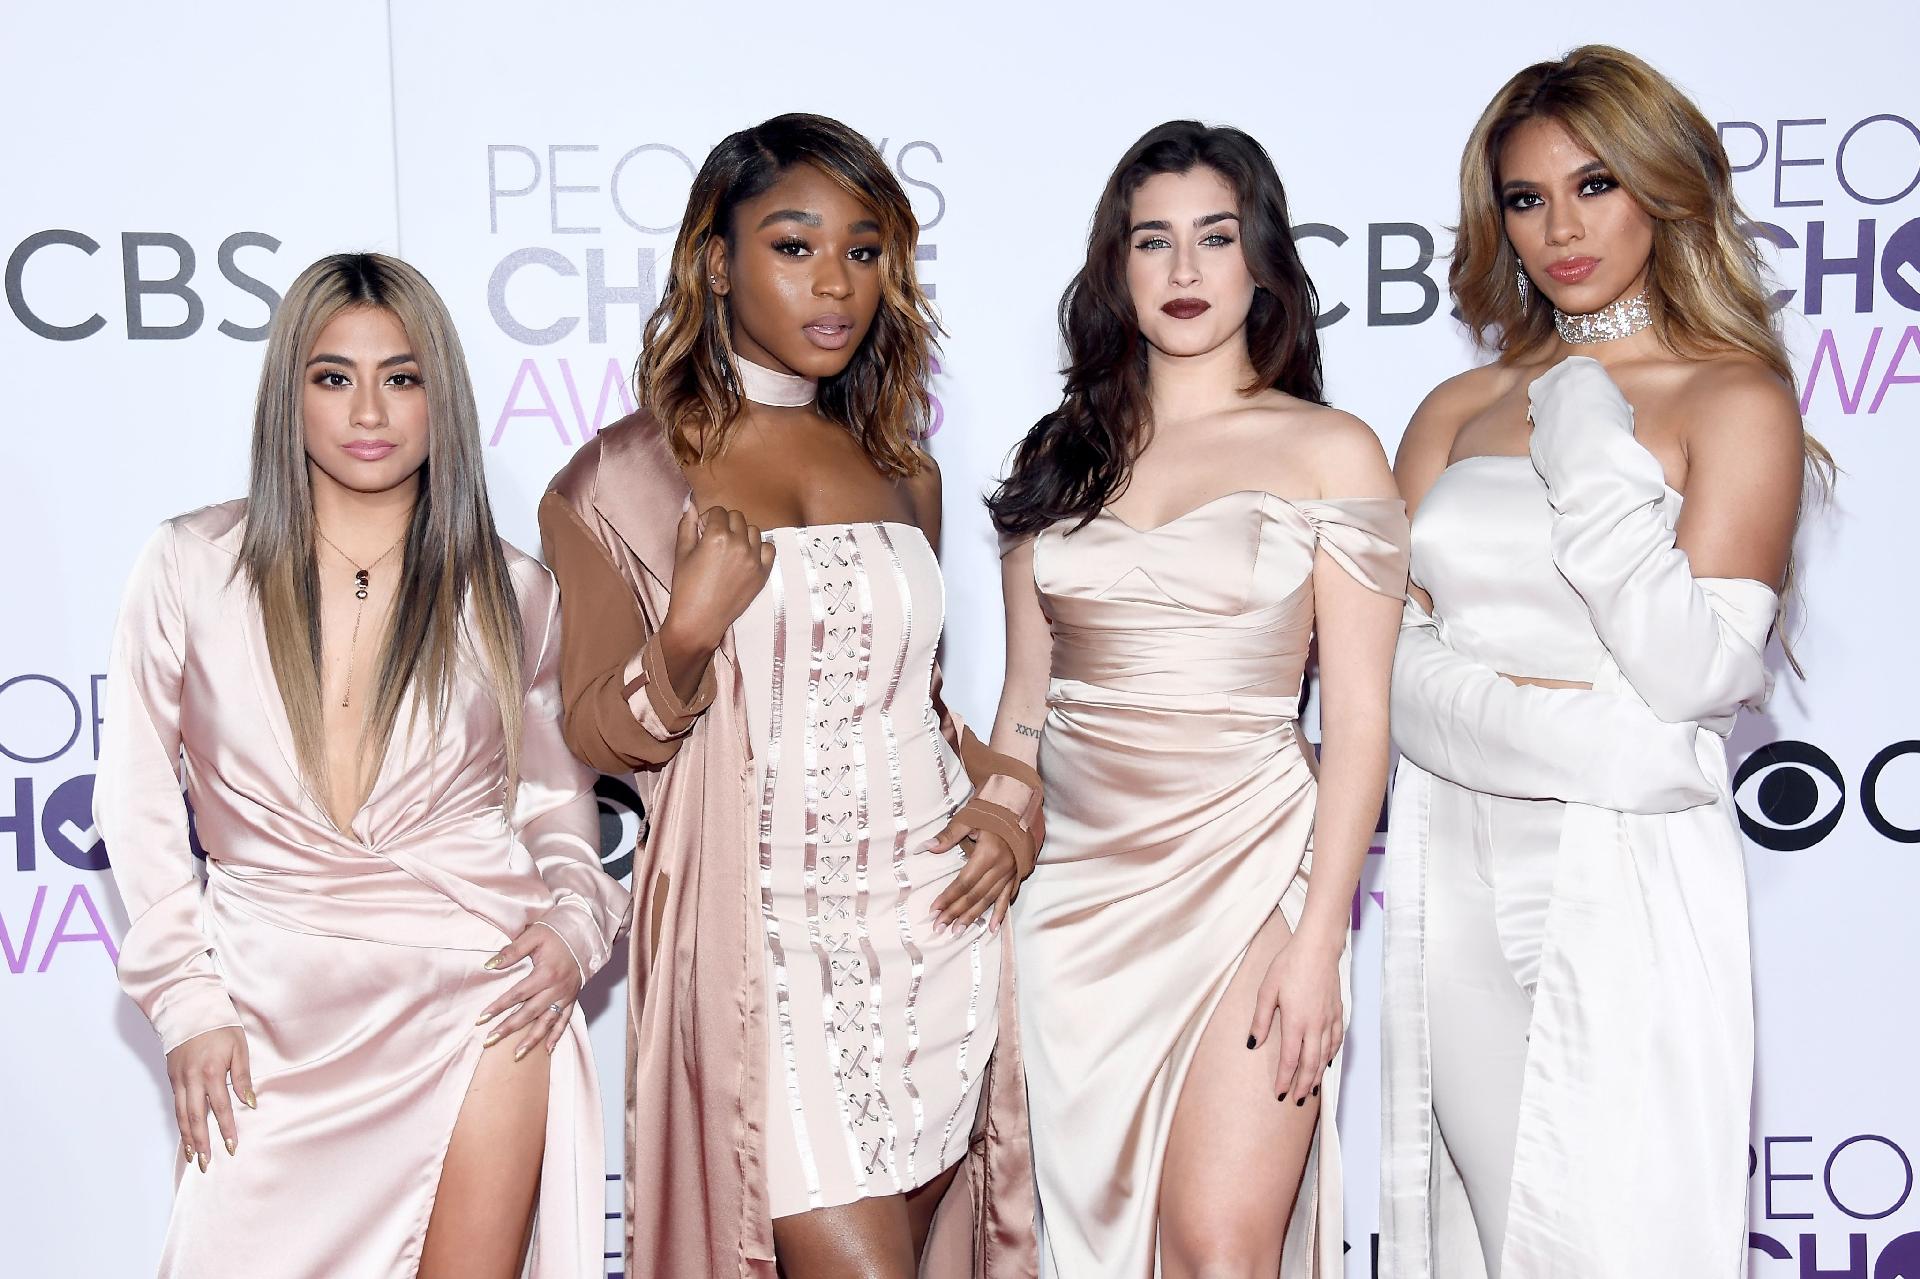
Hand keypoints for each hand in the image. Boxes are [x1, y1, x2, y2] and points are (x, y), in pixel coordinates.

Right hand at [165, 1026, 253, 1171]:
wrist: (189, 1008)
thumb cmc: (220, 1026)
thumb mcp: (239, 1047)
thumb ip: (243, 1076)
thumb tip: (249, 1102)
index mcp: (211, 1071)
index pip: (219, 1107)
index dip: (226, 1128)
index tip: (231, 1146)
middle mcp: (191, 1078)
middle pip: (195, 1117)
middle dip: (201, 1142)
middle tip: (205, 1162)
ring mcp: (178, 1078)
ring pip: (181, 1114)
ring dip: (186, 1137)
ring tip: (192, 1156)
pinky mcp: (171, 1076)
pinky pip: (175, 1105)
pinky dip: (179, 1122)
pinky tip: (184, 1134)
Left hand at [475, 921, 584, 1060]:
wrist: (586, 932)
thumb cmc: (558, 932)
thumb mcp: (534, 935)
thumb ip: (512, 951)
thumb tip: (490, 965)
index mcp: (546, 973)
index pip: (517, 994)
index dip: (498, 1007)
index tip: (482, 1019)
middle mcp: (557, 988)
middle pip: (529, 1013)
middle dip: (508, 1029)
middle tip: (489, 1041)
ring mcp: (566, 995)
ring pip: (547, 1022)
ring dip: (532, 1040)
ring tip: (517, 1055)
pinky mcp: (573, 998)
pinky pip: (565, 1020)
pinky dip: (556, 1035)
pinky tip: (547, 1049)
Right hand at [659, 506, 776, 661]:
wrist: (699, 621)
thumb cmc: (685, 588)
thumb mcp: (681, 553)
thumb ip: (687, 525)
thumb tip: (691, 504)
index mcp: (717, 536)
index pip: (718, 511)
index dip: (708, 519)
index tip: (702, 530)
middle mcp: (739, 544)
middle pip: (737, 517)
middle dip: (725, 523)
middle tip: (715, 540)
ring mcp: (754, 559)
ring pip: (753, 530)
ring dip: (742, 534)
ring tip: (730, 549)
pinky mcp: (762, 574)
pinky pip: (769, 549)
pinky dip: (759, 548)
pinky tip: (746, 556)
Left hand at [925, 821, 1020, 933]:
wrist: (1021, 804)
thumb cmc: (992, 810)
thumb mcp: (968, 818)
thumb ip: (948, 835)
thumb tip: (926, 847)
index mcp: (988, 853)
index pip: (964, 882)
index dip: (948, 897)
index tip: (933, 910)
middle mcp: (1001, 867)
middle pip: (975, 895)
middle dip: (955, 913)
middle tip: (939, 928)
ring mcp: (1011, 873)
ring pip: (989, 900)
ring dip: (972, 917)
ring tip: (957, 932)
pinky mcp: (1017, 875)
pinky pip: (1007, 898)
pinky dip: (999, 914)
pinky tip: (991, 928)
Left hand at [1247, 929, 1343, 1106]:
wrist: (1317, 948)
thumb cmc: (1289, 965)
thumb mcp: (1267, 991)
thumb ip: (1261, 1020)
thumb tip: (1252, 1044)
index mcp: (1296, 1022)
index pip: (1290, 1060)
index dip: (1285, 1080)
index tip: (1280, 1094)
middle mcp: (1315, 1025)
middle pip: (1310, 1064)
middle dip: (1303, 1085)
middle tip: (1296, 1100)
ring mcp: (1329, 1020)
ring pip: (1326, 1056)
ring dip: (1317, 1075)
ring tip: (1310, 1089)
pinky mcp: (1337, 1012)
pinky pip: (1336, 1042)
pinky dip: (1331, 1056)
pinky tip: (1327, 1063)